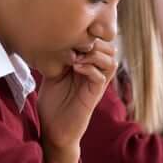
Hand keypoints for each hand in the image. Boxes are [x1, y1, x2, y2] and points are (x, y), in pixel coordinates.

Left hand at [37, 40, 116, 162]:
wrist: (53, 129)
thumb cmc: (52, 103)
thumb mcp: (52, 73)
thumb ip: (58, 57)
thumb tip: (52, 37)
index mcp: (87, 65)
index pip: (99, 42)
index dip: (90, 34)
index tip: (72, 33)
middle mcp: (95, 73)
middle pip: (110, 48)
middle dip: (95, 41)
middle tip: (77, 43)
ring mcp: (96, 84)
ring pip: (111, 61)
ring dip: (95, 54)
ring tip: (77, 56)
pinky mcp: (94, 96)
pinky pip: (101, 77)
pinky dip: (91, 68)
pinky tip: (76, 67)